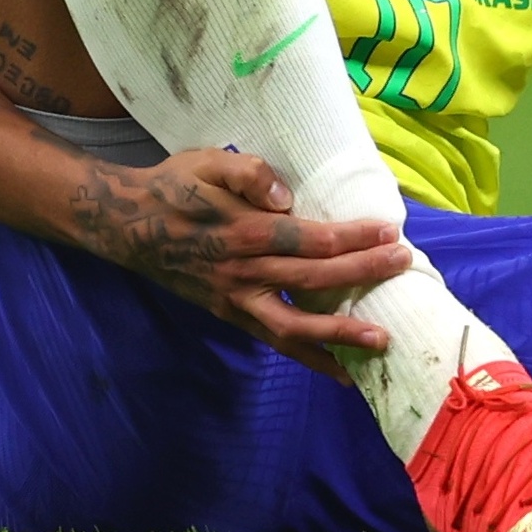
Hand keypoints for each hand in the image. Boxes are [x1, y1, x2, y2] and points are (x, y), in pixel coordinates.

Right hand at [68, 147, 409, 381]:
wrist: (129, 225)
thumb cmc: (175, 186)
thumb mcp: (206, 161)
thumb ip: (247, 172)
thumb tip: (285, 195)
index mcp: (242, 231)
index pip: (308, 238)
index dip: (350, 237)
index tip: (388, 232)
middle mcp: (243, 272)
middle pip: (312, 280)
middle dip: (361, 274)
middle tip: (402, 265)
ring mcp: (236, 300)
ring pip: (294, 326)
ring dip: (340, 335)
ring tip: (382, 340)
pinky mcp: (231, 316)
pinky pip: (275, 342)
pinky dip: (310, 358)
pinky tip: (342, 370)